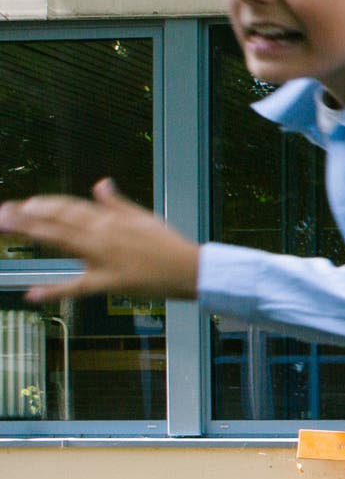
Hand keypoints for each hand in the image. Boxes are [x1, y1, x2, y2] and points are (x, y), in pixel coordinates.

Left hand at [0, 179, 199, 301]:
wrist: (191, 269)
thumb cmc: (170, 244)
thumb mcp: (143, 218)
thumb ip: (116, 203)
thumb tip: (100, 184)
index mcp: (111, 219)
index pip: (70, 207)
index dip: (44, 204)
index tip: (23, 204)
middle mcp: (103, 234)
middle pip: (57, 221)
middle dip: (25, 216)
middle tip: (1, 214)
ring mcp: (104, 257)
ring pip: (60, 241)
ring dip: (31, 233)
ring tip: (6, 228)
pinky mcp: (109, 281)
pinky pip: (77, 287)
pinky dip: (54, 291)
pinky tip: (32, 295)